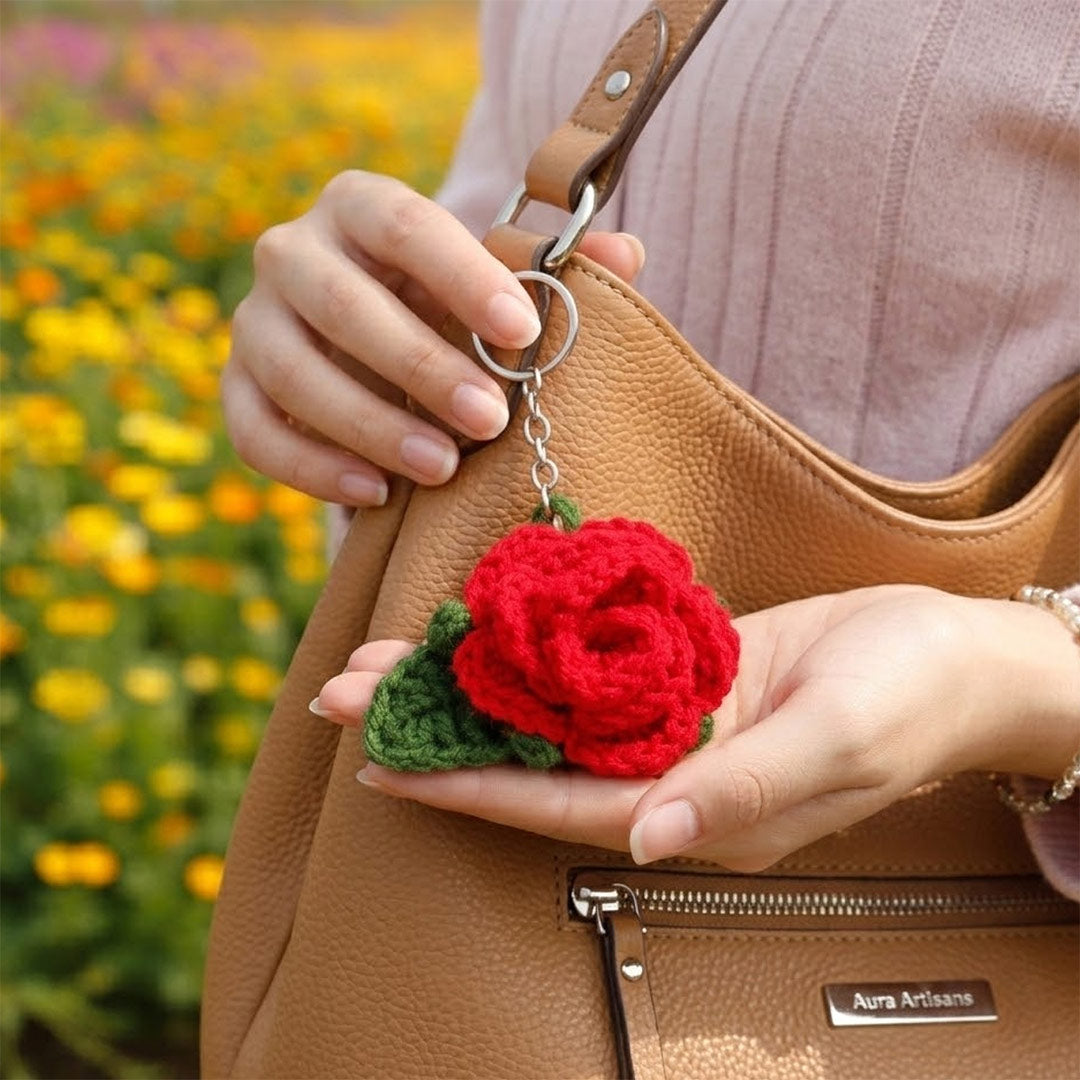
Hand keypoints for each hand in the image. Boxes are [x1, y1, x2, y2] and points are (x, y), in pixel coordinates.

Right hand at [223, 169, 644, 503]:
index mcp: (361, 205)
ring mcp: (255, 320)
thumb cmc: (448, 309)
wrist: (373, 343)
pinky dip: (311, 467)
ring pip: (292, 370)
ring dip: (370, 424)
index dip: (462, 276)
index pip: (405, 225)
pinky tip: (375, 494)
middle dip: (420, 366)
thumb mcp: (495, 284)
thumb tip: (626, 254)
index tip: (522, 332)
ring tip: (441, 469)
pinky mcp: (237, 387)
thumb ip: (556, 271)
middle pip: (342, 303)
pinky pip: (254, 431)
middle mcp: (292, 250)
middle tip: (490, 420)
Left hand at [313, 585, 1079, 871]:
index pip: (557, 807)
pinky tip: (481, 632)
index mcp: (698, 810)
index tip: (380, 762)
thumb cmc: (908, 694)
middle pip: (530, 762)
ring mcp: (670, 728)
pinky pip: (588, 673)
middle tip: (345, 694)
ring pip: (547, 715)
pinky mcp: (681, 679)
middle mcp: (669, 777)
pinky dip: (531, 653)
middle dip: (437, 730)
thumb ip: (743, 791)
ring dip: (468, 687)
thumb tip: (652, 834)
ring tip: (384, 661)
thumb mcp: (836, 738)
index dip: (465, 788)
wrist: (950, 649)